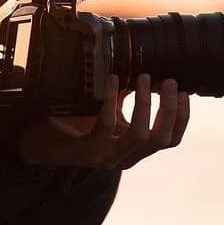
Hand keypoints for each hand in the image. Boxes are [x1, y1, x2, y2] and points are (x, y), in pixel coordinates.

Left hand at [17, 74, 190, 169]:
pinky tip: (111, 80)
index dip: (182, 117)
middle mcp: (125, 157)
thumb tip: (146, 67)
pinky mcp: (90, 152)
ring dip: (147, 104)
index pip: (171, 140)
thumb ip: (127, 95)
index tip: (185, 91)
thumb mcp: (108, 109)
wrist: (38, 138)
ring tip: (142, 78)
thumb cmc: (73, 122)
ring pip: (142, 136)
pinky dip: (112, 99)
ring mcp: (108, 157)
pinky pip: (108, 125)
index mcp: (134, 148)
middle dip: (170, 108)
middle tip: (168, 81)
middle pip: (162, 139)